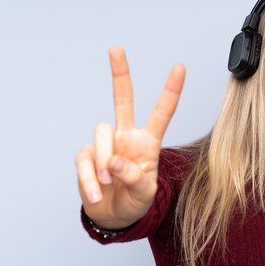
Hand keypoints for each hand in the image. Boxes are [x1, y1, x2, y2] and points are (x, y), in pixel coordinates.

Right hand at [75, 47, 184, 228]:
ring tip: (109, 183)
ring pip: (100, 134)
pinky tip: (97, 194)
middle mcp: (126, 137)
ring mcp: (105, 145)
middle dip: (120, 74)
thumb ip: (134, 177)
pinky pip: (84, 161)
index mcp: (148, 142)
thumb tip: (113, 162)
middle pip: (122, 100)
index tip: (180, 67)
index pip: (161, 112)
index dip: (170, 91)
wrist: (113, 217)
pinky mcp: (86, 157)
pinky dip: (90, 180)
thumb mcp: (144, 193)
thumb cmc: (135, 201)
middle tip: (116, 49)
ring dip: (103, 162)